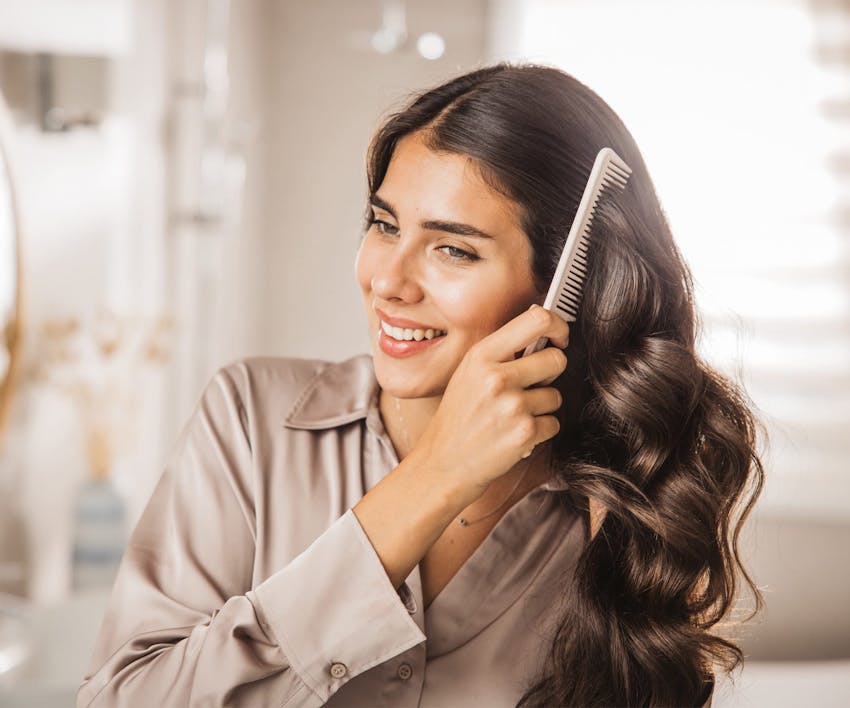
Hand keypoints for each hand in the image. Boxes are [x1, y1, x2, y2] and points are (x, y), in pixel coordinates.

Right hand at [414, 304, 569, 507]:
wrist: (444, 463)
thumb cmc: (458, 417)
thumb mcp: (468, 373)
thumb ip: (501, 353)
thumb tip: (543, 335)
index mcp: (482, 355)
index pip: (537, 320)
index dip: (558, 326)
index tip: (559, 338)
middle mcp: (497, 377)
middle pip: (556, 359)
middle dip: (550, 374)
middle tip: (531, 386)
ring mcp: (512, 405)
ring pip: (556, 396)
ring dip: (541, 407)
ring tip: (513, 416)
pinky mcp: (525, 432)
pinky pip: (553, 423)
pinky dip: (539, 431)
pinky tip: (514, 434)